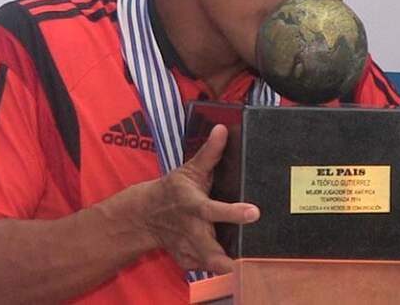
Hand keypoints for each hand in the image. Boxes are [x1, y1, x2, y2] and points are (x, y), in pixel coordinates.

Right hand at [141, 125, 259, 273]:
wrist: (145, 215)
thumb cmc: (173, 190)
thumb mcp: (190, 169)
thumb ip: (210, 152)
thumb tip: (222, 129)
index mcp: (193, 205)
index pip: (213, 210)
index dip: (233, 213)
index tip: (254, 213)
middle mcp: (190, 228)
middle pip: (208, 246)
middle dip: (223, 257)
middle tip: (243, 262)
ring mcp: (187, 247)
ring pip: (206, 262)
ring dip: (222, 267)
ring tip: (242, 269)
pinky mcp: (186, 259)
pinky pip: (203, 267)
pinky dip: (215, 267)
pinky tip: (229, 263)